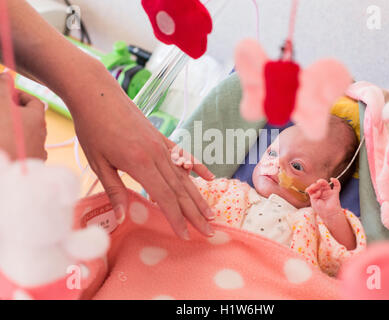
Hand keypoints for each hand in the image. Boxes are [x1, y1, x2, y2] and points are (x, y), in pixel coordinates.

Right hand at [0, 73, 46, 159]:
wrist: (7, 170)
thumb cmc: (4, 134)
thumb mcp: (2, 105)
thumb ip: (4, 89)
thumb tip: (7, 76)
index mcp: (37, 119)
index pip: (34, 101)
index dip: (19, 95)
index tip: (6, 94)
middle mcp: (41, 136)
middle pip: (31, 119)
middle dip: (15, 113)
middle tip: (2, 110)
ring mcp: (36, 152)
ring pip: (27, 137)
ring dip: (15, 130)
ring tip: (3, 129)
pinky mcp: (29, 166)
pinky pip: (23, 152)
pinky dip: (16, 146)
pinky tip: (7, 145)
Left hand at [70, 80, 214, 239]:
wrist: (98, 94)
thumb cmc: (93, 128)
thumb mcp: (98, 163)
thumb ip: (114, 190)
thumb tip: (122, 217)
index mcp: (140, 164)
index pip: (165, 197)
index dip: (176, 218)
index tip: (187, 235)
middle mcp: (158, 155)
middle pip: (180, 190)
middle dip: (195, 213)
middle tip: (208, 231)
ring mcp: (162, 146)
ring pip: (185, 176)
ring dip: (199, 196)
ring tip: (211, 213)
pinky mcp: (162, 138)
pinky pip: (184, 156)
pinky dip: (197, 168)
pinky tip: (209, 178)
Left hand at [306, 178, 341, 218]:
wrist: (329, 215)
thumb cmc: (321, 210)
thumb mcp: (313, 201)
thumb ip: (312, 193)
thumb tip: (311, 188)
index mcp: (317, 195)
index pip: (313, 188)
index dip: (311, 187)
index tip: (308, 190)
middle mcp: (323, 193)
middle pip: (319, 185)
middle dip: (315, 184)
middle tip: (314, 187)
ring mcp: (329, 193)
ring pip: (325, 184)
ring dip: (322, 181)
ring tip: (319, 182)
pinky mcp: (335, 193)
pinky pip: (337, 185)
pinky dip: (336, 181)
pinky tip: (332, 179)